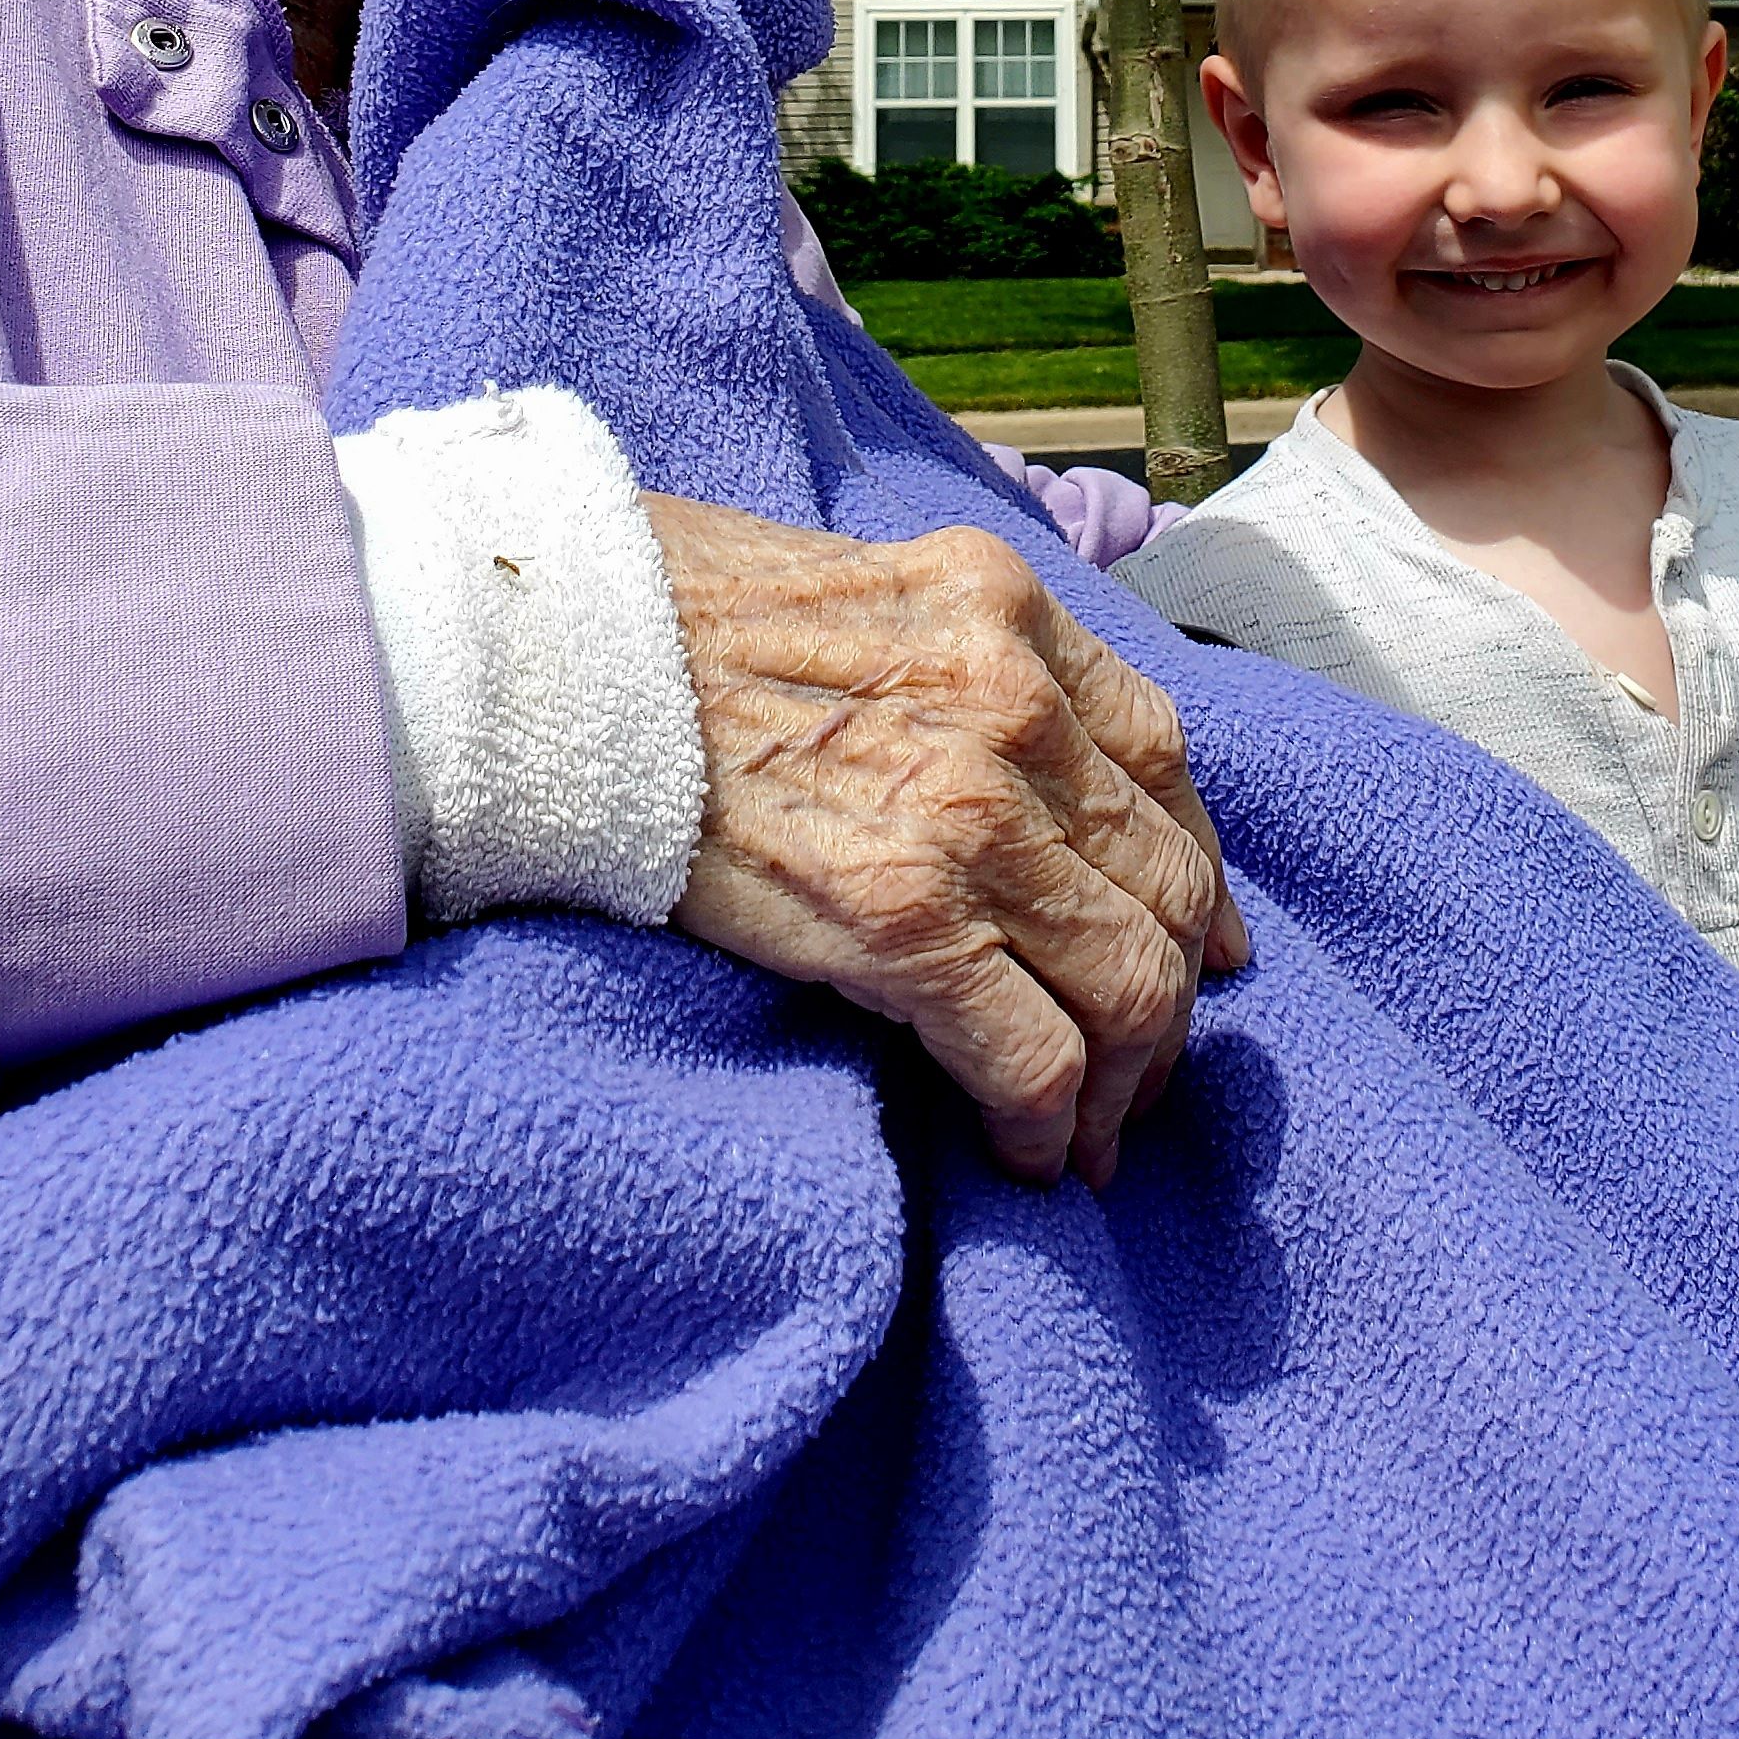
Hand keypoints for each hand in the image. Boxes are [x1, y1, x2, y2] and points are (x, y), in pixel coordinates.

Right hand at [640, 501, 1248, 1187]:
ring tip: (1093, 1131)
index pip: (1163, 758)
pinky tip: (1026, 1153)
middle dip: (1172, 992)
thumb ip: (960, 660)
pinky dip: (1050, 1125)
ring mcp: (967, 813)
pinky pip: (1038, 1057)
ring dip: (1129, 1080)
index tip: (1191, 935)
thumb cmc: (668, 617)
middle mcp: (1013, 702)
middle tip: (1141, 1065)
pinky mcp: (902, 921)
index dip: (1191, 865)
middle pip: (1166, 880)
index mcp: (1005, 609)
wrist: (547, 660)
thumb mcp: (860, 585)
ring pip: (1133, 980)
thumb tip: (1025, 769)